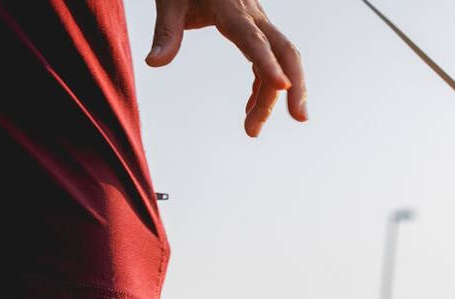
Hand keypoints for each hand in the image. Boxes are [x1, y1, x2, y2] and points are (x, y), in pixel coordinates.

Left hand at [146, 0, 307, 136]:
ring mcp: (258, 24)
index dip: (270, 64)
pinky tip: (250, 110)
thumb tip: (154, 62)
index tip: (283, 88)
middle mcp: (253, 17)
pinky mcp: (254, 30)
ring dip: (276, 97)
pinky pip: (267, 62)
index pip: (255, 40)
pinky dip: (261, 88)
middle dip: (297, 85)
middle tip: (300, 118)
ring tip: (253, 130)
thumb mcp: (170, 1)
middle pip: (286, 52)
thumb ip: (166, 33)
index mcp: (232, 9)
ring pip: (281, 61)